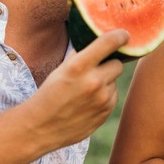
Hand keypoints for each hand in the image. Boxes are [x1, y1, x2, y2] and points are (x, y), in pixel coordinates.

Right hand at [24, 30, 127, 150]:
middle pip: (117, 64)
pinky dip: (104, 96)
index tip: (123, 35)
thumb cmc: (48, 94)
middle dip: (109, 64)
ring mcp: (102, 100)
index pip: (109, 43)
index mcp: (78, 67)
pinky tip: (87, 102)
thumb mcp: (60, 70)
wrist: (39, 128)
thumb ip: (80, 56)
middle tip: (96, 69)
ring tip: (86, 90)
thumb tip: (98, 42)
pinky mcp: (105, 113)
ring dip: (106, 82)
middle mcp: (93, 82)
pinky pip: (113, 97)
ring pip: (115, 82)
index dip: (120, 36)